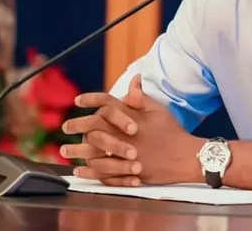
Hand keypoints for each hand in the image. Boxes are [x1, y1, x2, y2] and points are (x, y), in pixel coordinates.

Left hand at [61, 75, 202, 186]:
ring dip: (77, 150)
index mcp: (133, 116)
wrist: (186, 156)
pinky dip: (89, 171)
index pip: (108, 102)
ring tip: (65, 150)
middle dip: (77, 125)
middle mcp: (126, 134)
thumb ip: (141, 97)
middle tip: (65, 127)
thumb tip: (133, 80)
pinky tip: (79, 169)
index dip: (91, 99)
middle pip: (95, 126)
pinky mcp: (128, 170)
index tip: (77, 101)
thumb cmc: (171, 131)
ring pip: (95, 151)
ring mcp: (126, 153)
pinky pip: (103, 171)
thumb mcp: (158, 109)